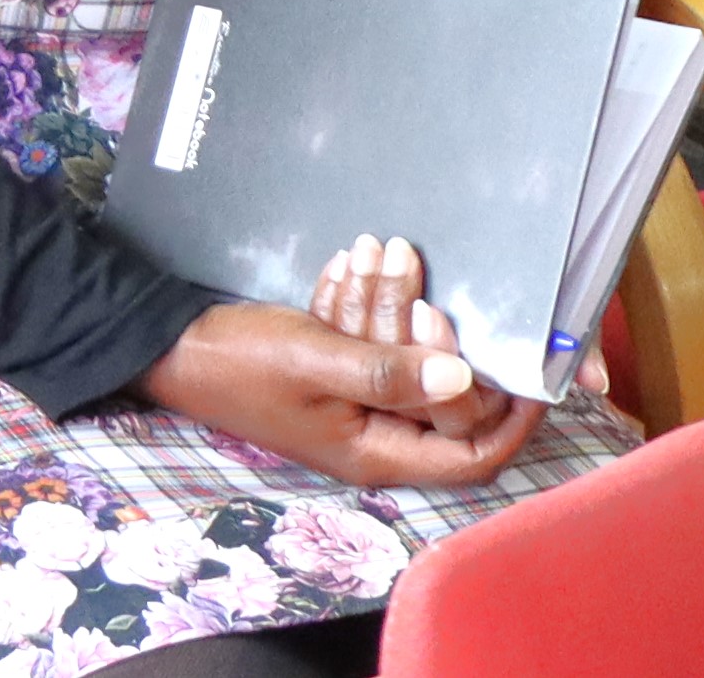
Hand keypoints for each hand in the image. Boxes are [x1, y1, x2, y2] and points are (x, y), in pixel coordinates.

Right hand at [144, 273, 542, 489]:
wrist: (170, 344)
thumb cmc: (240, 361)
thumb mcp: (318, 362)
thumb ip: (390, 373)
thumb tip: (465, 379)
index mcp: (377, 452)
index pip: (474, 453)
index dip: (513, 414)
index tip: (533, 357)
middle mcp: (375, 437)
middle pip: (447, 399)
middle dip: (440, 335)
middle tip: (420, 276)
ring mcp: (357, 406)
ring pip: (411, 361)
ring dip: (397, 306)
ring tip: (380, 250)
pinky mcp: (340, 374)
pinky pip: (376, 343)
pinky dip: (367, 305)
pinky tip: (343, 268)